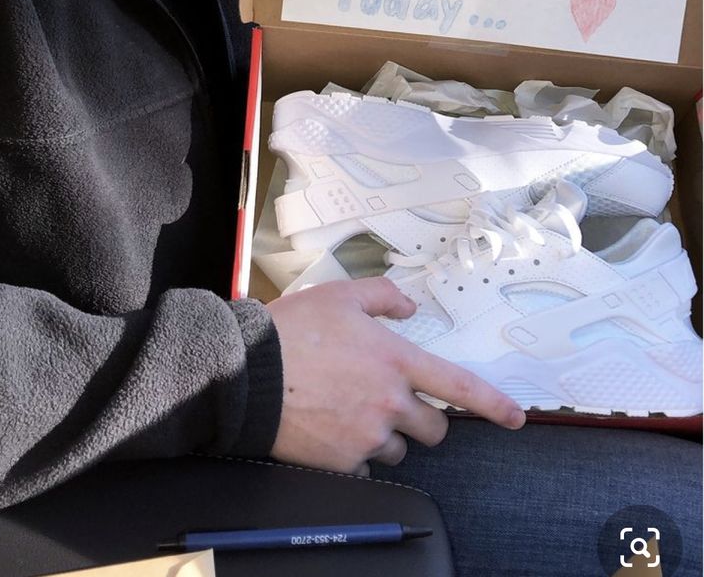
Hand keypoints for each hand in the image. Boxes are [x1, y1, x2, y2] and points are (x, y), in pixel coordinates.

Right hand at [268, 276, 524, 474]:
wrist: (247, 371)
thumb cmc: (293, 329)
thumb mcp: (342, 295)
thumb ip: (384, 297)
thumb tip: (409, 306)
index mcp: (396, 360)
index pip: (459, 386)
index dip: (493, 404)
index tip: (515, 418)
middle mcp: (389, 401)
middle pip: (433, 428)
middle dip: (420, 417)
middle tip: (391, 401)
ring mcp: (366, 435)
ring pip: (398, 448)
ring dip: (385, 435)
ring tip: (349, 410)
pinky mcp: (343, 461)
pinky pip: (365, 466)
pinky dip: (354, 453)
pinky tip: (330, 429)